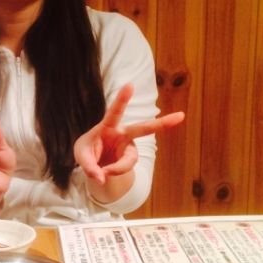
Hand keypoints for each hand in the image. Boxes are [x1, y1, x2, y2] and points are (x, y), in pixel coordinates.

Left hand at [74, 83, 184, 200]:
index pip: (115, 111)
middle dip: (163, 124)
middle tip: (181, 116)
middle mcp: (123, 134)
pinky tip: (105, 172)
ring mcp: (129, 147)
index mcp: (108, 126)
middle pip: (144, 129)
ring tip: (102, 172)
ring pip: (129, 160)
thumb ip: (88, 166)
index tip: (130, 85)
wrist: (94, 162)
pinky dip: (113, 173)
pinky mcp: (130, 159)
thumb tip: (102, 178)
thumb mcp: (80, 155)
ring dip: (116, 168)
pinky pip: (124, 169)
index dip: (122, 99)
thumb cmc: (87, 151)